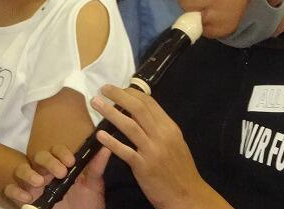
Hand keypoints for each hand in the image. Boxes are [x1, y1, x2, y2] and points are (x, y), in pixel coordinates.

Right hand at [5, 144, 108, 208]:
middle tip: (61, 173)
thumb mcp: (93, 185)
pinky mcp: (24, 200)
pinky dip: (15, 191)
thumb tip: (106, 147)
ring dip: (28, 173)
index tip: (71, 161)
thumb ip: (96, 167)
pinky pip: (10, 189)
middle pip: (38, 156)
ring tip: (40, 182)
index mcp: (62, 166)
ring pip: (21, 169)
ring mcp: (34, 185)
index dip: (61, 152)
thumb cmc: (87, 203)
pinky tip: (28, 198)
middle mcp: (46, 173)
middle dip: (48, 162)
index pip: (56, 150)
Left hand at [91, 85, 229, 208]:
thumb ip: (160, 129)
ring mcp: (153, 151)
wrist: (187, 195)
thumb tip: (142, 114)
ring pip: (129, 125)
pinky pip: (124, 151)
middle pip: (138, 108)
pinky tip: (99, 134)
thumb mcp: (175, 143)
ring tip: (96, 103)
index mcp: (169, 127)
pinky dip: (111, 141)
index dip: (131, 92)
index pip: (149, 102)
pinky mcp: (144, 167)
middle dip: (118, 95)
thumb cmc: (180, 169)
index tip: (117, 89)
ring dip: (110, 112)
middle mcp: (162, 135)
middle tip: (103, 88)